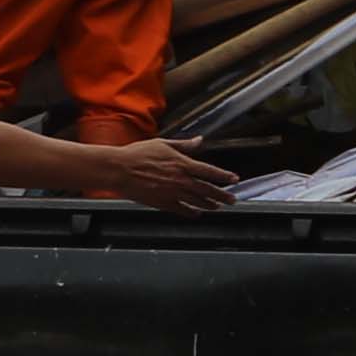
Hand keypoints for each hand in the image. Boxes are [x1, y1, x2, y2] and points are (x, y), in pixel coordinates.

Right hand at [74, 136, 235, 212]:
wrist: (120, 170)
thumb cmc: (139, 154)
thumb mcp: (164, 143)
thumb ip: (184, 145)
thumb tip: (199, 141)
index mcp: (182, 164)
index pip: (210, 171)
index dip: (224, 176)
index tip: (234, 180)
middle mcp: (181, 180)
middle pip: (208, 190)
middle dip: (222, 196)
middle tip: (232, 200)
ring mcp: (173, 193)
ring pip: (197, 202)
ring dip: (210, 205)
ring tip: (217, 207)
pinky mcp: (163, 203)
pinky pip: (181, 210)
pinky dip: (191, 213)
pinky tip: (197, 214)